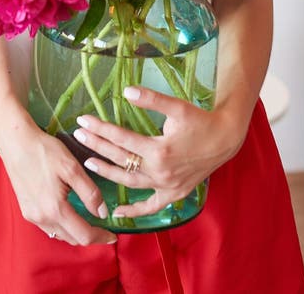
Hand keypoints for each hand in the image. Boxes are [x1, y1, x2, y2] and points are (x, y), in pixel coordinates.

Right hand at [0, 115, 116, 245]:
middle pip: (72, 238)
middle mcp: (42, 218)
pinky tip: (67, 212)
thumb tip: (102, 213)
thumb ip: (89, 193)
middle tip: (103, 227)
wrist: (16, 143)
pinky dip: (62, 225)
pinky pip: (48, 226)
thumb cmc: (45, 151)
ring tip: (87, 220)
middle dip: (89, 236)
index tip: (113, 236)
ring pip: (60, 234)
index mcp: (55, 209)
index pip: (83, 235)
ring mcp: (31, 215)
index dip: (100, 237)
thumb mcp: (72, 168)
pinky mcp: (26, 210)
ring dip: (75, 232)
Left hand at [72, 85, 241, 219]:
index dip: (100, 129)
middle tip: (78, 135)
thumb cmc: (200, 121)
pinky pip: (151, 206)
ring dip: (107, 173)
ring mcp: (166, 186)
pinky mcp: (173, 194)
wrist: (224, 139)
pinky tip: (118, 212)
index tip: (83, 121)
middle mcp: (159, 172)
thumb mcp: (177, 106)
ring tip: (88, 163)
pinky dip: (135, 212)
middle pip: (121, 159)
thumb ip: (151, 99)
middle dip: (97, 146)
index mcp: (158, 150)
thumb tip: (127, 92)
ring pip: (130, 183)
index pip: (121, 139)